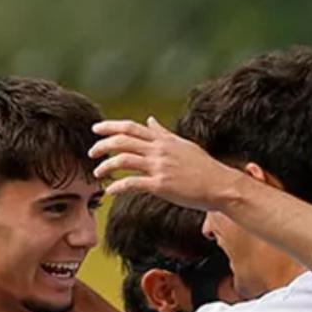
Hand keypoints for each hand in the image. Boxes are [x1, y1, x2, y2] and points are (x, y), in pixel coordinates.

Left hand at [89, 117, 244, 210]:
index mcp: (163, 140)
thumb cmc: (204, 167)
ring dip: (106, 166)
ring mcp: (159, 167)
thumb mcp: (182, 144)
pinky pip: (133, 183)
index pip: (130, 127)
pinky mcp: (161, 185)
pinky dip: (118, 187)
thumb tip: (151, 120)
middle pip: (122, 140)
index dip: (110, 127)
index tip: (96, 129)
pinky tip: (110, 191)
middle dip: (102, 145)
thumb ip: (163, 133)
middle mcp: (159, 150)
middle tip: (91, 153)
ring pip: (123, 160)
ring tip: (97, 173)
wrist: (220, 185)